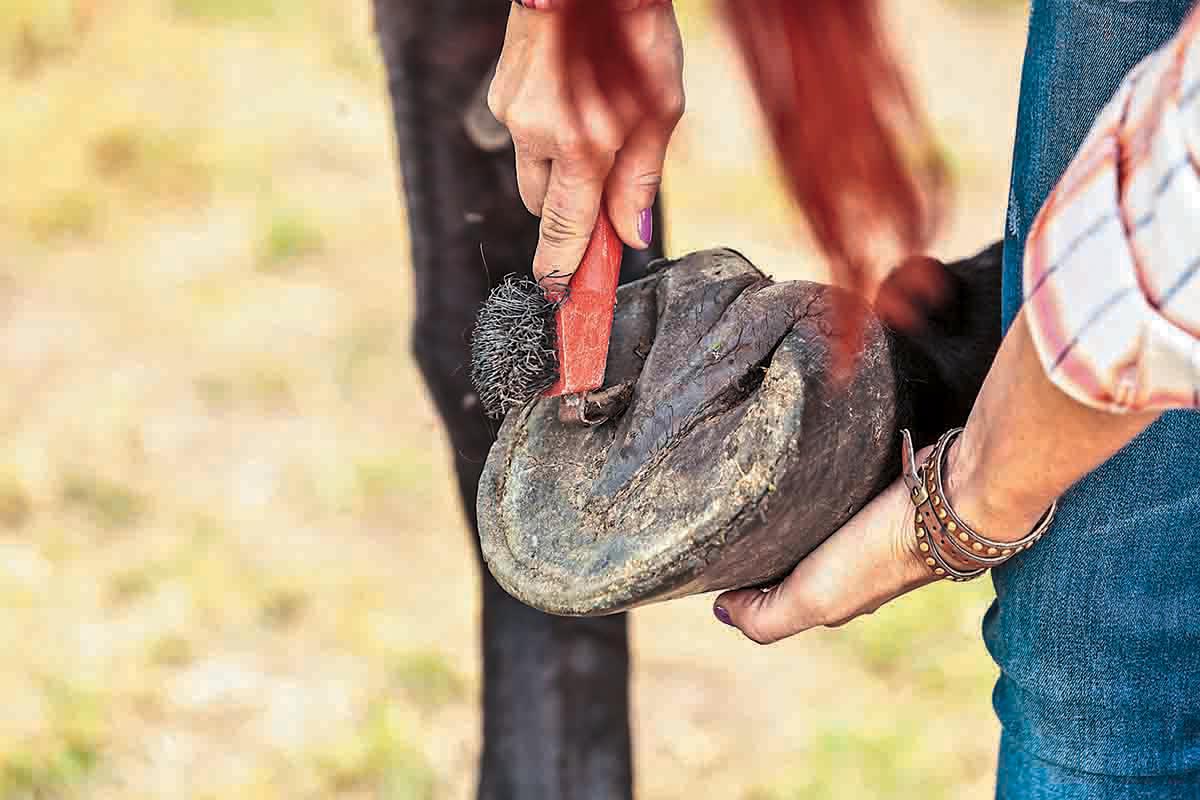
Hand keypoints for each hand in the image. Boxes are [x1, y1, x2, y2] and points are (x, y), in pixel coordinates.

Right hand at [487, 2, 684, 283]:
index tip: (561, 299)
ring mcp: (512, 112)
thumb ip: (640, 178)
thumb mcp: (662, 108)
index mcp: (580, 144)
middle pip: (545, 206)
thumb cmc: (636, 33)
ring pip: (531, 172)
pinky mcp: (501, 92)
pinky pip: (523, 135)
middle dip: (573, 209)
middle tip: (607, 187)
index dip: (563, 270)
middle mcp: (536, 134)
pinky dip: (547, 135)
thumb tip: (630, 235)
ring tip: (596, 126)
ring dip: (560, 172)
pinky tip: (574, 98)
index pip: (564, 231)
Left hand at [713, 448, 940, 644]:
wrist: (947, 505)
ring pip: (803, 530)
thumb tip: (722, 611)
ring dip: (780, 516)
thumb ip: (765, 617)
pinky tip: (795, 474)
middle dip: (754, 547)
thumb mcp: (813, 598)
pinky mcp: (870, 499)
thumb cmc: (878, 554)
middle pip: (783, 563)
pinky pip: (827, 499)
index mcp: (826, 599)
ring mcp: (858, 535)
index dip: (736, 579)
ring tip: (752, 490)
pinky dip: (807, 492)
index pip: (766, 596)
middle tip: (726, 517)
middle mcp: (841, 570)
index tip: (710, 552)